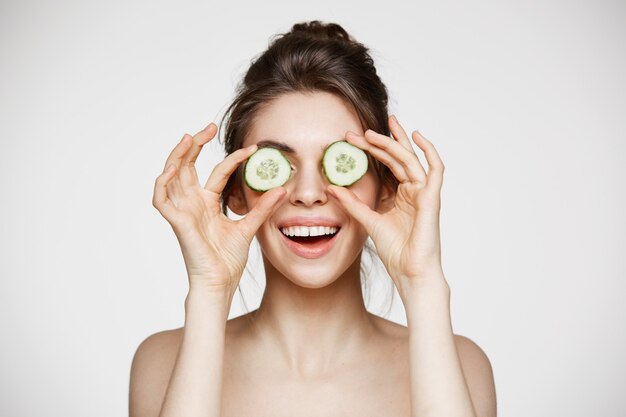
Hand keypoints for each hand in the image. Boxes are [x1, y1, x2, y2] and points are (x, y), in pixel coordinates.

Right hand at [152, 123, 286, 294]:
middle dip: (195, 145)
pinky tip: (172, 168)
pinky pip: (161, 199)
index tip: (253, 148)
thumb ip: (262, 208)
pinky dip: (162, 182)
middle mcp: (192, 204)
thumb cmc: (228, 260)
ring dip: (177, 155)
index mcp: (207, 203)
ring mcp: (182, 211)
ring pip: (171, 176)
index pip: (217, 172)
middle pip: (188, 166)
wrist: (219, 283)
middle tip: (209, 127)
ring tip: (189, 137)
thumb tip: (282, 189)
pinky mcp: (176, 222)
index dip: (232, 158)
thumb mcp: (248, 227)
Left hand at [326, 116, 446, 293]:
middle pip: (397, 158)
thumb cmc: (395, 250)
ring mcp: (423, 193)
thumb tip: (331, 187)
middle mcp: (412, 191)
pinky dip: (429, 151)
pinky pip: (435, 169)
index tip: (349, 140)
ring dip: (393, 143)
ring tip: (373, 133)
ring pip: (409, 159)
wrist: (409, 271)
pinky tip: (417, 136)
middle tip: (358, 131)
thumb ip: (352, 203)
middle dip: (379, 142)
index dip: (369, 151)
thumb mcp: (367, 220)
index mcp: (399, 195)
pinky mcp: (431, 198)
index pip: (385, 166)